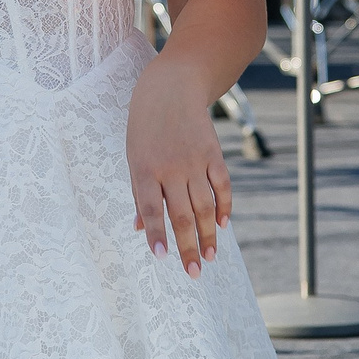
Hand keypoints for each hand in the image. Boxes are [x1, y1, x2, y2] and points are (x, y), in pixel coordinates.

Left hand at [127, 59, 232, 276]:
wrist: (172, 85)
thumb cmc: (145, 125)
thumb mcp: (134, 155)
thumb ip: (141, 193)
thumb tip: (141, 229)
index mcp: (144, 168)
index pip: (153, 208)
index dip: (157, 233)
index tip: (163, 257)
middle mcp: (170, 167)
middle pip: (182, 214)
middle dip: (188, 246)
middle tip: (194, 273)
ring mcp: (194, 160)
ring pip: (204, 205)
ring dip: (208, 234)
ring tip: (209, 257)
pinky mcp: (214, 153)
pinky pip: (221, 185)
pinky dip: (224, 207)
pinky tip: (222, 226)